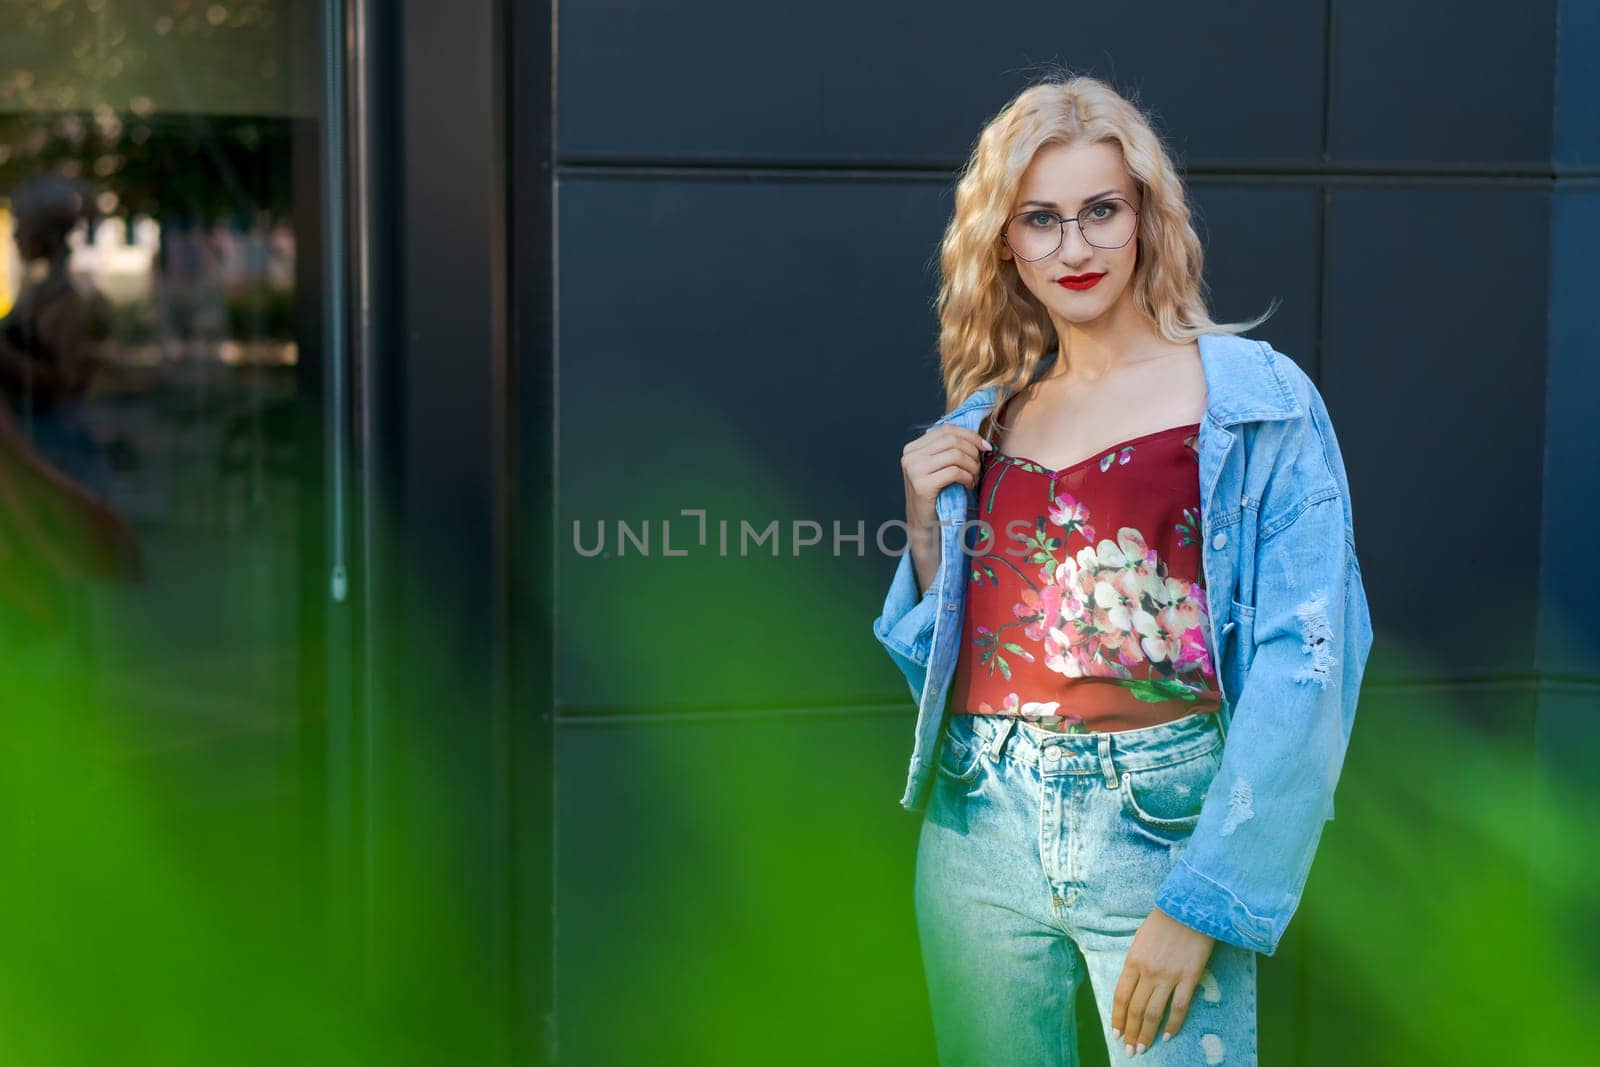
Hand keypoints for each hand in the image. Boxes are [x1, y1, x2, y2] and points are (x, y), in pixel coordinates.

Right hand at [900, 424, 990, 591]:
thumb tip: (980, 439)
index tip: (985, 446)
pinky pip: (954, 472)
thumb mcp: (940, 468)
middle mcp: (910, 456)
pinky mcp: (922, 485)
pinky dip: (967, 478)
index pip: (945, 429)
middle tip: (979, 467)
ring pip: (955, 455)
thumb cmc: (937, 497)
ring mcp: (913, 470)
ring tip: (974, 479)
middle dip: (972, 452)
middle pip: (952, 440)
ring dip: (972, 466)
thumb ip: (950, 450)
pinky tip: (968, 486)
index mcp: (913, 448)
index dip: (969, 435)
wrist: (925, 526)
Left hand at [1110, 906, 1215, 1055]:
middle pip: (1135, 1009)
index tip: (1116, 1034)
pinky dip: (1172, 1025)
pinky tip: (1168, 1036)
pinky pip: (1179, 1007)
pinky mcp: (1189, 977)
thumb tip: (1134, 986)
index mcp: (1132, 961)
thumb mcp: (1140, 939)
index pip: (1121, 997)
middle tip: (1130, 1050)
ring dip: (1147, 1034)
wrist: (1190, 907)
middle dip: (1131, 1032)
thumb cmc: (1164, 920)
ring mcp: (1169, 976)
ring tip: (1144, 1048)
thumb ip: (1136, 963)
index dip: (1118, 1018)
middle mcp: (1148, 971)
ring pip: (1153, 1013)